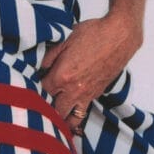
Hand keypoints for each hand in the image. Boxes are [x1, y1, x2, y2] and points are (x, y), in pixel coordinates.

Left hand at [38, 13, 141, 134]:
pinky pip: (83, 112)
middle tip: (40, 101)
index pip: (42, 90)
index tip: (34, 80)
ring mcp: (87, 94)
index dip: (36, 85)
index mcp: (62, 76)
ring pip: (71, 118)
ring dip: (62, 118)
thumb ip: (49, 56)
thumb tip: (40, 67)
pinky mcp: (97, 94)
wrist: (119, 36)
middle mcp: (74, 90)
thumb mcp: (65, 39)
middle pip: (54, 110)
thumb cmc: (93, 34)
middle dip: (46, 107)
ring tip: (54, 117)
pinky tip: (70, 112)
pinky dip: (75, 115)